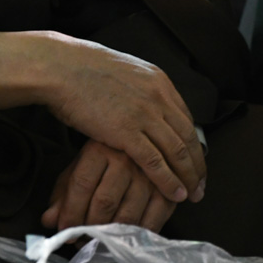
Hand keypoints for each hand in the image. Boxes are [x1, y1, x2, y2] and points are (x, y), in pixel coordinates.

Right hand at [0, 31, 206, 204]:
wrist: (61, 68)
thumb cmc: (82, 70)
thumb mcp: (123, 74)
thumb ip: (138, 90)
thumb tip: (140, 105)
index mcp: (159, 81)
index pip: (186, 118)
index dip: (193, 144)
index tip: (197, 160)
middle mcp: (158, 97)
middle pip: (187, 137)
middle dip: (197, 164)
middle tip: (201, 185)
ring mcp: (145, 114)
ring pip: (177, 151)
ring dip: (188, 176)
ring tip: (193, 194)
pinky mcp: (127, 132)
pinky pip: (156, 162)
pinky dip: (168, 181)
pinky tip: (176, 194)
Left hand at [42, 140, 178, 232]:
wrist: (147, 132)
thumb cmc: (108, 154)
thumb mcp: (82, 165)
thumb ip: (64, 192)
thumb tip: (48, 220)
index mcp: (100, 148)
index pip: (81, 184)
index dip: (70, 213)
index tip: (64, 231)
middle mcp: (126, 159)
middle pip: (104, 202)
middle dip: (90, 228)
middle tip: (82, 240)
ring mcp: (149, 174)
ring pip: (127, 215)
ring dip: (111, 236)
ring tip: (100, 242)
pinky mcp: (168, 188)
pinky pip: (152, 220)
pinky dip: (137, 235)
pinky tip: (126, 237)